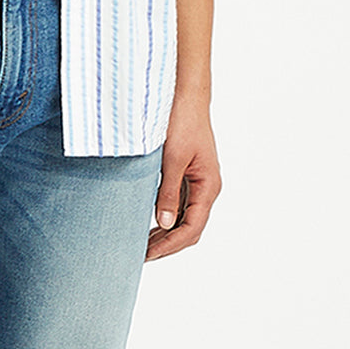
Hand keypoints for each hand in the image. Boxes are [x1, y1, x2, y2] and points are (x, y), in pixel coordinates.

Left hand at [145, 93, 221, 261]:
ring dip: (166, 232)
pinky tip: (149, 220)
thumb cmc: (183, 120)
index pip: (191, 228)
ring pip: (184, 217)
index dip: (170, 245)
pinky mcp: (186, 172)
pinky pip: (179, 203)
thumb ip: (169, 192)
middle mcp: (206, 187)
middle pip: (190, 228)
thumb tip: (165, 224)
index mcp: (208, 186)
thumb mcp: (173, 158)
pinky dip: (165, 215)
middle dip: (167, 244)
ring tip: (143, 243)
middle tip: (141, 254)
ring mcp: (197, 181)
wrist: (185, 94)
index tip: (148, 254)